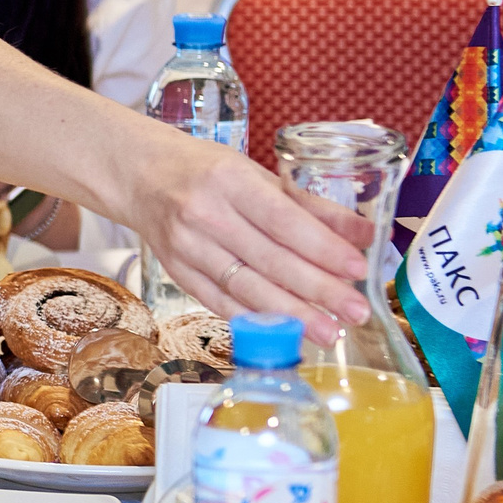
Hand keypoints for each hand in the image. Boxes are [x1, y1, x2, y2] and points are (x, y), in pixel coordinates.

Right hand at [127, 131, 371, 342]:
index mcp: (229, 180)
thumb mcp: (256, 173)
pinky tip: (283, 333)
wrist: (139, 177)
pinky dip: (254, 319)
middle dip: (318, 290)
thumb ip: (309, 205)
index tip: (358, 269)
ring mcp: (187, 247)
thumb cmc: (205, 170)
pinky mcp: (177, 272)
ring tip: (329, 332)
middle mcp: (205, 214)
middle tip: (356, 311)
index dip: (323, 248)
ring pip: (247, 288)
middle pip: (270, 260)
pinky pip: (220, 302)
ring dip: (291, 315)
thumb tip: (363, 233)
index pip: (284, 221)